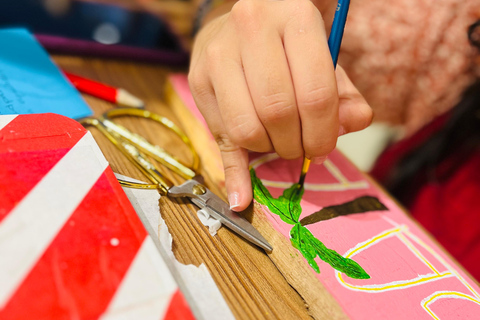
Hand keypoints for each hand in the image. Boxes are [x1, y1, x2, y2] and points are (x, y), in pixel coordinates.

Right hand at [189, 0, 371, 210]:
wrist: (237, 24)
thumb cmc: (284, 46)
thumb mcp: (322, 60)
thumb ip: (344, 94)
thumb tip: (355, 123)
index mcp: (295, 17)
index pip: (315, 93)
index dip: (323, 134)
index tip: (322, 148)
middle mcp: (253, 27)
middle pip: (278, 113)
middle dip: (294, 145)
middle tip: (299, 148)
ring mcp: (219, 54)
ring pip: (246, 128)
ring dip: (268, 150)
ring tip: (276, 142)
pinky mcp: (198, 78)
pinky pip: (220, 137)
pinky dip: (234, 173)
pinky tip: (242, 197)